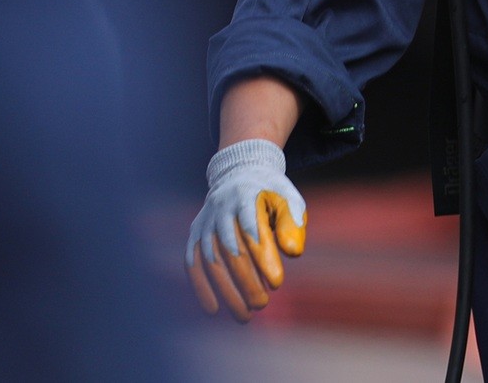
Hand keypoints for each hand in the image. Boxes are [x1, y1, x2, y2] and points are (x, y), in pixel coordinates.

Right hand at [186, 138, 308, 320]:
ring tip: (244, 315)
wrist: (239, 173)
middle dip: (246, 281)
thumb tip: (294, 253)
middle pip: (231, 250)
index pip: (253, 231)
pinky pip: (193, 263)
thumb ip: (293, 222)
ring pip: (212, 261)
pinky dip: (200, 287)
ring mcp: (205, 222)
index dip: (264, 259)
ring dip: (226, 291)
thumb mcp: (288, 197)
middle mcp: (221, 209)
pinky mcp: (195, 234)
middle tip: (262, 304)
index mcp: (246, 196)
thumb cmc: (270, 192)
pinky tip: (213, 309)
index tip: (277, 283)